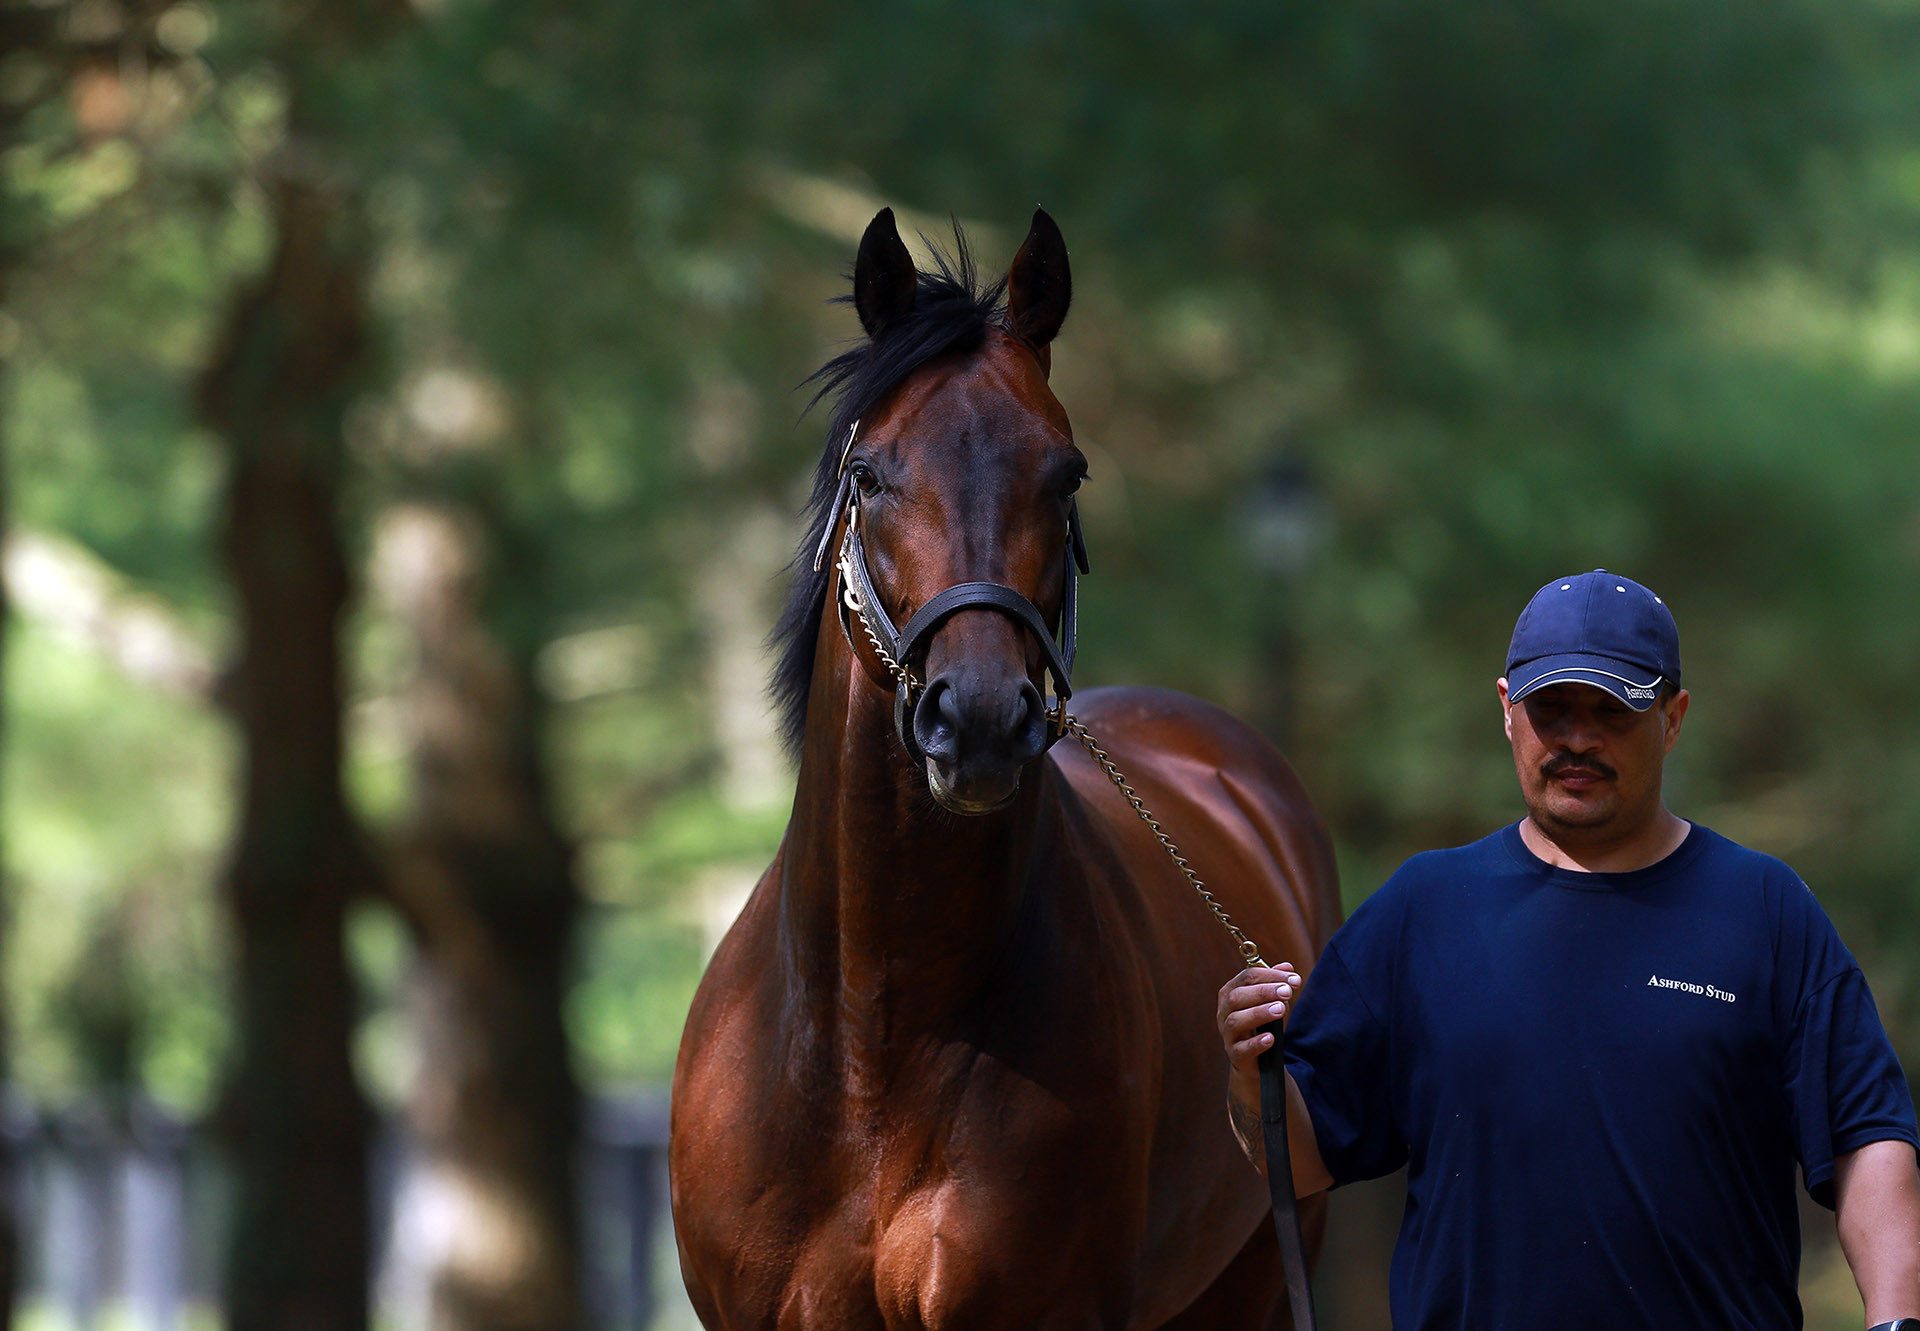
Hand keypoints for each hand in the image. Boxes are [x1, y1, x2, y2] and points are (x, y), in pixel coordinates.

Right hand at [1215, 964, 1301, 1080]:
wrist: (1258, 1060)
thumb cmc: (1263, 1024)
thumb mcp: (1271, 1002)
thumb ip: (1276, 984)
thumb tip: (1287, 966)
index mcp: (1231, 992)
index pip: (1246, 977)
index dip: (1270, 975)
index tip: (1293, 979)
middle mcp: (1224, 1011)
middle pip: (1236, 996)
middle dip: (1263, 992)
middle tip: (1287, 992)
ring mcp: (1228, 1033)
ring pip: (1235, 1020)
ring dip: (1258, 1013)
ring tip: (1280, 1009)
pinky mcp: (1235, 1054)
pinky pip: (1241, 1049)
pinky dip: (1255, 1043)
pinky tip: (1270, 1038)